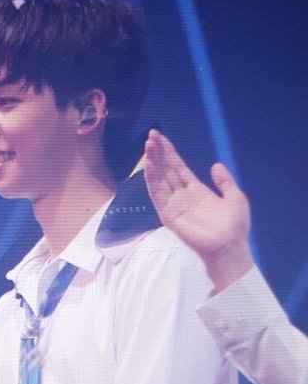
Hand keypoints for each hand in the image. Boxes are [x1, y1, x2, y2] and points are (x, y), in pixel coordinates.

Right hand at [144, 130, 253, 289]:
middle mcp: (182, 196)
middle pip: (167, 170)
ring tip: (148, 145)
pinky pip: (158, 195)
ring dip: (153, 162)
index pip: (178, 167)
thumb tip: (216, 165)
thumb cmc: (234, 227)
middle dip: (159, 153)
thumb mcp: (235, 197)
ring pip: (160, 179)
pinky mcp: (169, 215)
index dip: (170, 152)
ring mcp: (174, 205)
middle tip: (151, 136)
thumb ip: (224, 181)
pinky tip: (148, 166)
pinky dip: (151, 180)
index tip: (160, 137)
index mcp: (196, 191)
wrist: (229, 247)